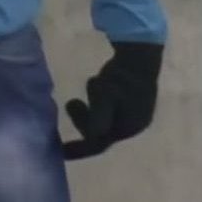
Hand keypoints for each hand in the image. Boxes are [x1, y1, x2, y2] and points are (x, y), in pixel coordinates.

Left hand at [62, 42, 162, 159]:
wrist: (140, 52)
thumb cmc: (121, 80)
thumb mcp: (103, 100)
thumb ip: (95, 120)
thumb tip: (89, 136)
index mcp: (130, 127)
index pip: (100, 143)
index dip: (80, 149)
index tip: (61, 150)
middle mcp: (135, 122)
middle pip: (102, 129)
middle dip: (84, 118)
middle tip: (70, 103)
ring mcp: (136, 107)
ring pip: (105, 114)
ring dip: (93, 103)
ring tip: (91, 83)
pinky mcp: (133, 93)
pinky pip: (111, 102)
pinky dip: (100, 96)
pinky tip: (98, 80)